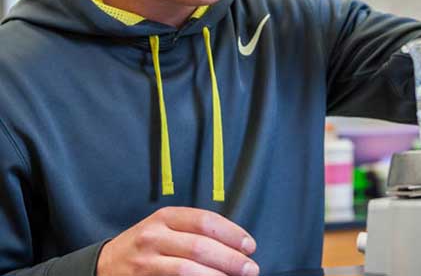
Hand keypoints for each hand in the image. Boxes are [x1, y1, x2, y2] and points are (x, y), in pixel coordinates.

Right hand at [96, 207, 258, 275]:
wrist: (103, 266)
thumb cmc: (143, 246)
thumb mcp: (164, 228)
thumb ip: (193, 231)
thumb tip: (233, 244)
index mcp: (165, 217)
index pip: (205, 221)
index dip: (231, 233)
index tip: (249, 245)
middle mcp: (154, 236)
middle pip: (201, 246)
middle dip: (231, 259)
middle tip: (250, 268)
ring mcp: (146, 261)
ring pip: (188, 269)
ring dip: (218, 275)